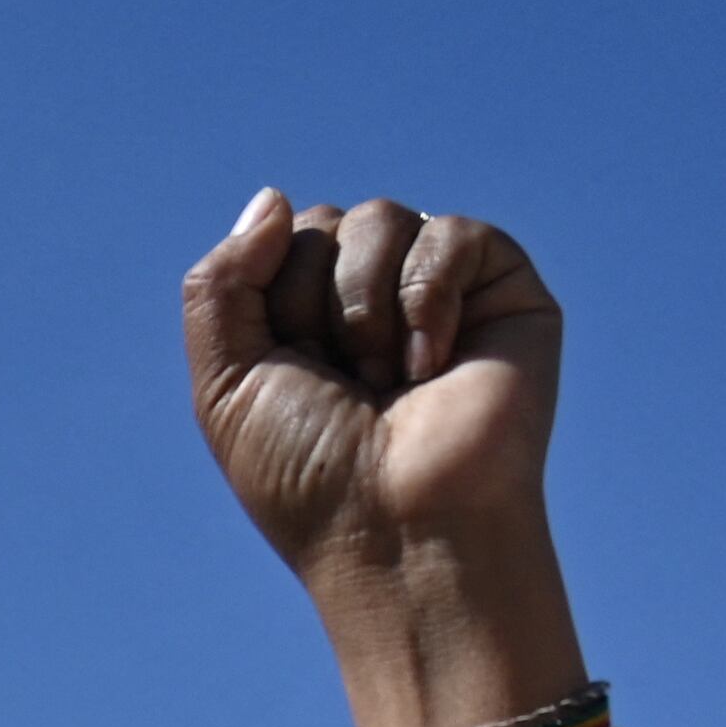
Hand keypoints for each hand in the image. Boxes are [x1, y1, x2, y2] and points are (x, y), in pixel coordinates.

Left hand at [182, 188, 588, 726]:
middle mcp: (375, 298)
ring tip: (389, 383)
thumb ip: (219, 284)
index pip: (279, 240)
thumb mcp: (226, 383)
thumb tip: (273, 197)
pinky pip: (452, 232)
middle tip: (345, 384)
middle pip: (325, 222)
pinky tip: (433, 367)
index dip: (273, 302)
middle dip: (316, 303)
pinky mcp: (506, 291)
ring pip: (381, 218)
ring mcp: (441, 291)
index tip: (293, 376)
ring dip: (365, 308)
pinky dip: (429, 297)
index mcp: (307, 319)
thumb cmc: (311, 476)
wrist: (396, 529)